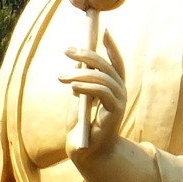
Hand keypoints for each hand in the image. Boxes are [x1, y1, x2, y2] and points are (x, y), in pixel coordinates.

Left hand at [63, 31, 125, 161]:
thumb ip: (81, 78)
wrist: (86, 151)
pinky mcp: (114, 113)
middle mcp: (120, 92)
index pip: (116, 62)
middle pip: (107, 66)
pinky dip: (87, 86)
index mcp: (113, 86)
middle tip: (67, 50)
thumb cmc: (82, 123)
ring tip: (62, 76)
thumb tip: (77, 58)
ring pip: (103, 78)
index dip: (111, 46)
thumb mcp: (78, 96)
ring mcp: (119, 102)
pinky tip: (73, 86)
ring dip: (80, 73)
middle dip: (87, 54)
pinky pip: (102, 93)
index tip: (103, 30)